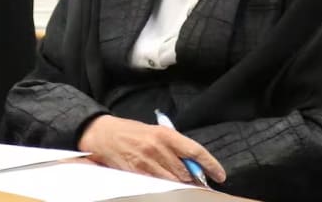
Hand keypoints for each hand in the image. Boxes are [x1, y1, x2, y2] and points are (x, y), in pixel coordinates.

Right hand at [79, 115, 225, 184]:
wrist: (101, 133)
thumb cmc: (129, 132)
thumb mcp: (154, 133)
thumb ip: (173, 147)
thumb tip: (192, 165)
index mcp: (165, 134)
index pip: (195, 151)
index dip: (211, 165)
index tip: (220, 176)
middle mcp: (157, 147)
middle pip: (186, 172)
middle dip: (194, 181)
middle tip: (198, 185)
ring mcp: (146, 162)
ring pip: (173, 182)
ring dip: (180, 186)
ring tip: (183, 186)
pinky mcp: (136, 173)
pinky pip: (156, 185)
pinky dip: (163, 188)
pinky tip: (164, 187)